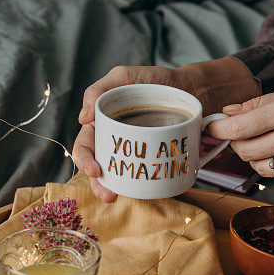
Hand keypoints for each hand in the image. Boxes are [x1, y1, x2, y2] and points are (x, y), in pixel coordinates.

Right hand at [72, 57, 258, 201]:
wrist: (191, 87)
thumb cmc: (154, 80)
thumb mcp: (124, 76)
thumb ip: (100, 90)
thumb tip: (83, 118)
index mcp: (103, 124)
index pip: (86, 145)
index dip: (84, 159)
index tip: (94, 170)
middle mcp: (116, 141)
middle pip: (99, 167)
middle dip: (98, 184)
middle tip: (108, 195)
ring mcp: (136, 152)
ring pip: (119, 176)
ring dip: (115, 189)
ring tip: (116, 197)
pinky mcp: (155, 159)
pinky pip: (146, 176)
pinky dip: (143, 187)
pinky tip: (146, 192)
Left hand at [206, 83, 273, 184]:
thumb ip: (259, 104)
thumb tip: (228, 113)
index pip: (241, 128)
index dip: (220, 130)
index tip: (213, 129)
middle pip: (246, 152)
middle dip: (237, 145)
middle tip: (242, 137)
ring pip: (263, 168)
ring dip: (259, 158)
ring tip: (272, 144)